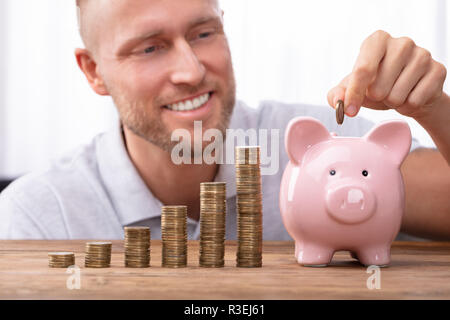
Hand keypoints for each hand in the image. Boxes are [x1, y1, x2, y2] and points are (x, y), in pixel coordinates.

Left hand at [328, 30, 446, 119]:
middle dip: (376, 97)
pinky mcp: (437, 70)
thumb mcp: (352, 89)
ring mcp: (422, 55)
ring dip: (392, 102)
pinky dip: (408, 105)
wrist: (408, 92)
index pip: (362, 70)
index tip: (350, 111)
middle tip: (381, 91)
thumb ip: (337, 95)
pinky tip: (410, 95)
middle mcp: (402, 42)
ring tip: (395, 92)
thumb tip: (338, 102)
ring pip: (397, 96)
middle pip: (378, 87)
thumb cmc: (376, 86)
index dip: (354, 94)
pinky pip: (415, 101)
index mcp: (377, 40)